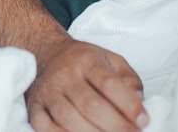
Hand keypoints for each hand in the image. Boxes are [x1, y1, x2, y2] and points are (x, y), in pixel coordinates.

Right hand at [25, 37, 148, 131]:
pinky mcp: (34, 106)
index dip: (128, 105)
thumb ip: (128, 79)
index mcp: (86, 59)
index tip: (143, 120)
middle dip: (115, 125)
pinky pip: (44, 127)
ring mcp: (48, 91)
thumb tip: (138, 102)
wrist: (46, 52)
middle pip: (90, 105)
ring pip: (69, 119)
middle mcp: (65, 74)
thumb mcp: (110, 59)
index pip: (109, 83)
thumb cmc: (82, 60)